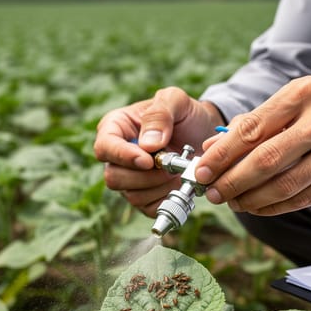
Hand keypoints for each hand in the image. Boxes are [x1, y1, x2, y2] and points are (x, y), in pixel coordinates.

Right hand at [94, 87, 223, 215]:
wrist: (205, 134)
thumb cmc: (186, 114)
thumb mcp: (175, 100)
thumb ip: (160, 115)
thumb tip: (148, 145)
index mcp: (116, 128)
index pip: (105, 147)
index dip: (123, 157)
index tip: (148, 160)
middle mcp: (117, 156)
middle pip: (113, 177)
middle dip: (145, 176)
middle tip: (171, 167)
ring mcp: (129, 178)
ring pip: (131, 195)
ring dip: (158, 188)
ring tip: (178, 173)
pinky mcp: (145, 196)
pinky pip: (147, 209)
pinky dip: (165, 200)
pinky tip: (177, 186)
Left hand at [194, 76, 310, 214]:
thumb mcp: (293, 104)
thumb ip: (253, 124)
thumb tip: (211, 148)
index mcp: (303, 94)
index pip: (252, 128)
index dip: (222, 155)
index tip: (201, 171)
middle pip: (266, 160)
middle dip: (232, 181)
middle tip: (213, 192)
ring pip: (283, 184)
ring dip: (250, 198)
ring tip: (232, 202)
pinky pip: (302, 199)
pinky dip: (273, 206)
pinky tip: (257, 206)